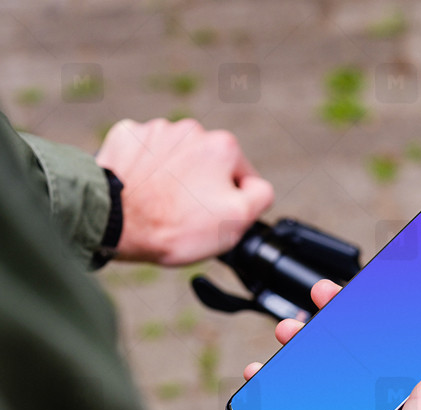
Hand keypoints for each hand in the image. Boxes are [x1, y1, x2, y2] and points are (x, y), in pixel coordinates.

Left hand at [95, 118, 273, 264]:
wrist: (116, 222)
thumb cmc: (176, 226)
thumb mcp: (237, 221)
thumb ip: (260, 197)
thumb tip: (257, 186)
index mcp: (223, 147)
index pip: (243, 178)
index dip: (233, 203)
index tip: (214, 218)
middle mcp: (192, 130)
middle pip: (208, 166)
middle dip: (202, 187)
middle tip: (186, 215)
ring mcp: (156, 130)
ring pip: (176, 159)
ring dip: (174, 178)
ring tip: (161, 204)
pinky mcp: (127, 136)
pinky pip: (145, 153)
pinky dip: (145, 169)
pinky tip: (142, 189)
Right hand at [234, 279, 420, 409]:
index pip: (403, 369)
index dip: (395, 330)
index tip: (385, 298)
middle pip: (355, 367)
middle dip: (342, 328)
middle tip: (327, 301)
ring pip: (316, 382)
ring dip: (304, 351)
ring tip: (292, 331)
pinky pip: (282, 408)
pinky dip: (272, 385)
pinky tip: (264, 372)